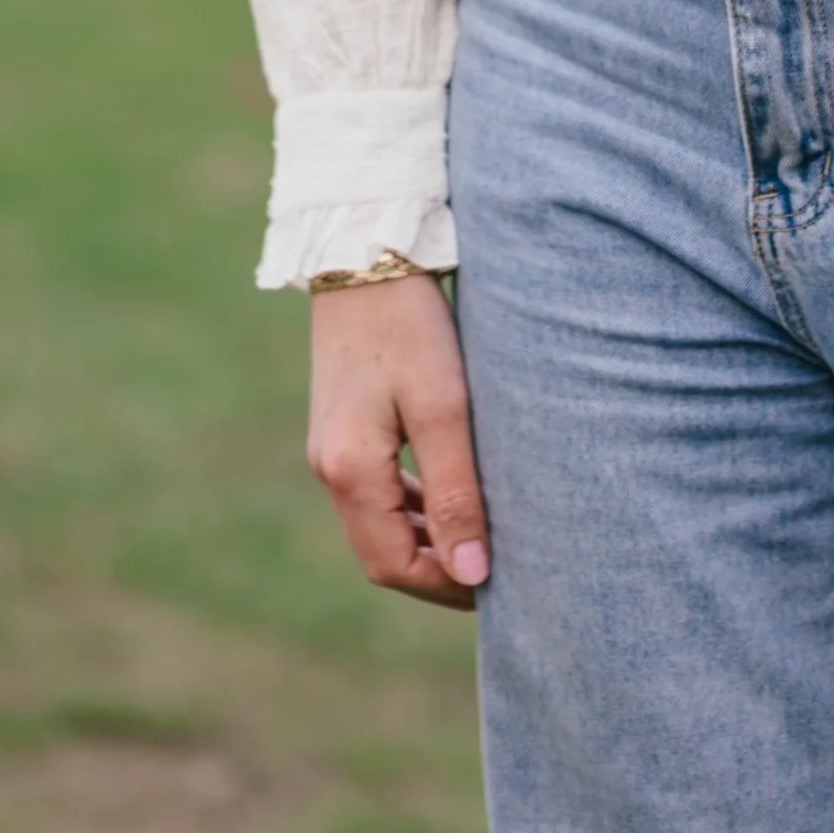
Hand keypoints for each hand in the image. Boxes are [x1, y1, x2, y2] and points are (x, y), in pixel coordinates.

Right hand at [307, 273, 489, 608]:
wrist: (368, 247)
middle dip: (441, 569)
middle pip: (384, 554)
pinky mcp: (344, 424)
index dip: (449, 585)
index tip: (502, 583)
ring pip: (382, 523)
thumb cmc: (410, 323)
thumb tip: (472, 574)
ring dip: (431, 539)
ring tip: (487, 535)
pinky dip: (416, 506)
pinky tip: (453, 494)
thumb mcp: (442, 406)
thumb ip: (455, 491)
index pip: (395, 566)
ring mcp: (331, 446)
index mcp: (348, 470)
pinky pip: (379, 490)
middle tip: (504, 567)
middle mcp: (329, 468)